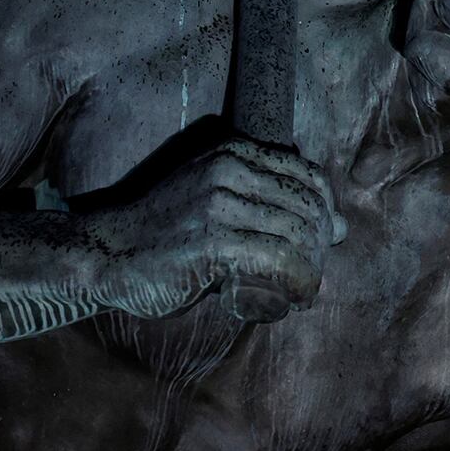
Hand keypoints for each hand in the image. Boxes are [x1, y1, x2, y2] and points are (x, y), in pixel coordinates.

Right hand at [90, 138, 343, 319]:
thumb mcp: (216, 197)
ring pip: (297, 233)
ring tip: (305, 290)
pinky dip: (299, 281)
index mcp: (233, 153)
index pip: (307, 175)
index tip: (324, 242)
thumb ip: (268, 202)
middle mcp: (228, 170)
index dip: (326, 211)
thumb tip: (341, 226)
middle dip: (322, 244)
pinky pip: (278, 260)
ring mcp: (219, 204)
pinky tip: (297, 297)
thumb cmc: (166, 232)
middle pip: (307, 205)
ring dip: (312, 268)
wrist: (108, 253)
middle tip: (314, 273)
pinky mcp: (212, 242)